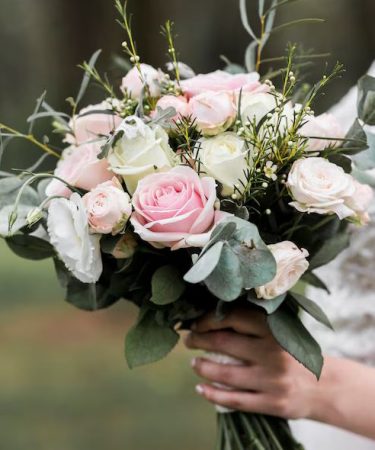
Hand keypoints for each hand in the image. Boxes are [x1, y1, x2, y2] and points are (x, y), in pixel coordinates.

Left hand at [184, 306, 320, 419]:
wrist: (324, 387)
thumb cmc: (293, 354)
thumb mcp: (281, 332)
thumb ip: (254, 323)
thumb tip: (214, 315)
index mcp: (274, 330)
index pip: (233, 317)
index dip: (208, 319)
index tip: (195, 323)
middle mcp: (272, 352)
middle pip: (224, 342)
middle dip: (199, 340)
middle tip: (189, 340)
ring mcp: (271, 379)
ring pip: (225, 373)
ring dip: (202, 367)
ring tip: (194, 363)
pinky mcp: (272, 403)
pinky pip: (234, 400)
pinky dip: (212, 394)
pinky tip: (200, 389)